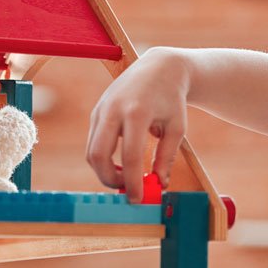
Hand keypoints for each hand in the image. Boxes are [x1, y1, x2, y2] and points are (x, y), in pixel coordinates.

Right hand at [86, 47, 192, 201]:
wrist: (159, 67)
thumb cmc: (172, 99)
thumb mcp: (177, 128)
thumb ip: (166, 157)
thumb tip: (159, 184)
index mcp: (137, 113)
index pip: (129, 157)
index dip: (132, 182)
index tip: (138, 200)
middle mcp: (113, 110)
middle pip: (98, 155)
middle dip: (109, 180)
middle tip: (127, 191)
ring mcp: (101, 109)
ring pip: (91, 151)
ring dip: (105, 171)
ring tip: (127, 178)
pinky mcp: (96, 112)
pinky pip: (93, 142)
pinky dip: (103, 159)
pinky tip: (121, 165)